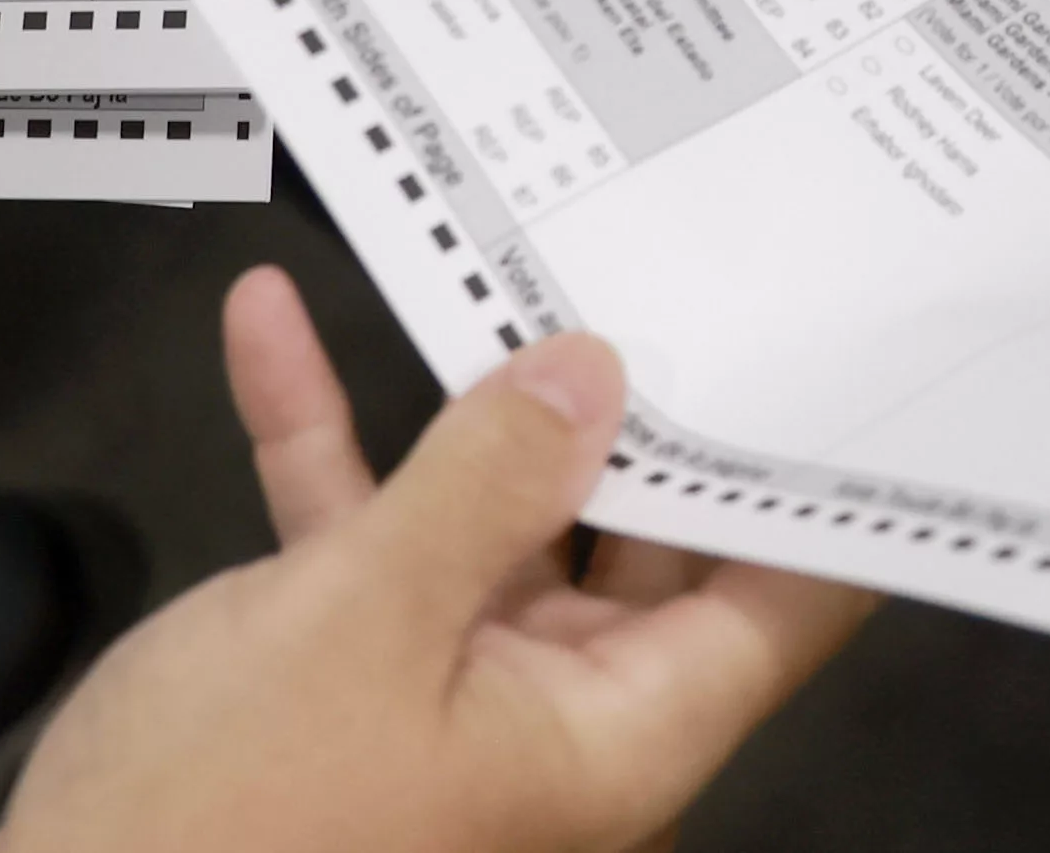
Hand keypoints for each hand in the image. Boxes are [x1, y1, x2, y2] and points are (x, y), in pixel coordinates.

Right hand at [0, 271, 875, 852]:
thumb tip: (591, 378)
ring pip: (497, 518)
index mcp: (611, 734)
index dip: (814, 474)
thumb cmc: (211, 830)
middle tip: (662, 253)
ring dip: (466, 400)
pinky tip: (271, 325)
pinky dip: (328, 443)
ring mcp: (452, 695)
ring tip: (488, 256)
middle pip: (642, 533)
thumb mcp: (358, 624)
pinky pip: (364, 540)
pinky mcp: (344, 681)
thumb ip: (480, 486)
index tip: (838, 346)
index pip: (780, 598)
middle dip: (633, 396)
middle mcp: (555, 718)